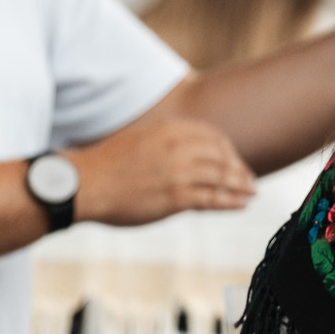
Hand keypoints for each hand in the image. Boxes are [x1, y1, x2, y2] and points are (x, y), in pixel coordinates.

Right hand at [69, 117, 256, 225]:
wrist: (83, 184)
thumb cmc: (106, 165)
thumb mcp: (141, 139)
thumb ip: (166, 143)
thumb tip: (188, 154)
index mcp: (169, 129)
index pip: (213, 136)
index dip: (228, 150)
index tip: (234, 160)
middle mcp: (179, 147)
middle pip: (222, 156)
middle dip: (239, 168)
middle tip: (249, 179)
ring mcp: (180, 172)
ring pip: (222, 177)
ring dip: (241, 186)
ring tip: (251, 193)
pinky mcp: (177, 197)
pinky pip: (213, 199)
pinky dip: (232, 202)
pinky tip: (241, 204)